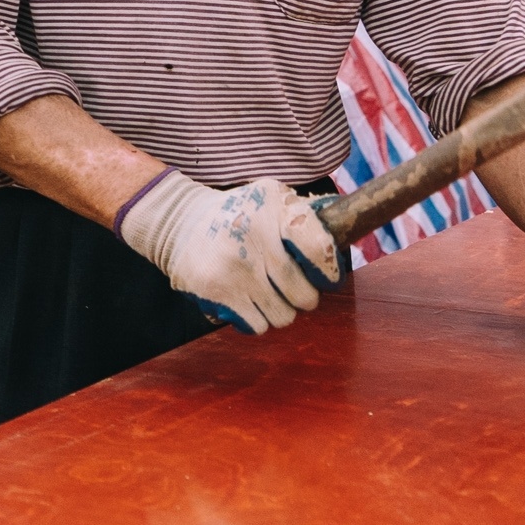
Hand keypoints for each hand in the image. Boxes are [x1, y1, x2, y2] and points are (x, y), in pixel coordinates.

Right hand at [117, 172, 342, 333]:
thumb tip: (346, 245)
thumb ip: (306, 218)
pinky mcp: (216, 291)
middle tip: (293, 289)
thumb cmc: (238, 214)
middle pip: (304, 295)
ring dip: (280, 311)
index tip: (326, 278)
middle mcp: (253, 235)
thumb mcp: (271, 199)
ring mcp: (233, 266)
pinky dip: (256, 318)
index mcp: (273, 207)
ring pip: (282, 316)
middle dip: (304, 298)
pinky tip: (246, 299)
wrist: (178, 222)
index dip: (328, 271)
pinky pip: (256, 325)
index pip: (319, 249)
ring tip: (267, 293)